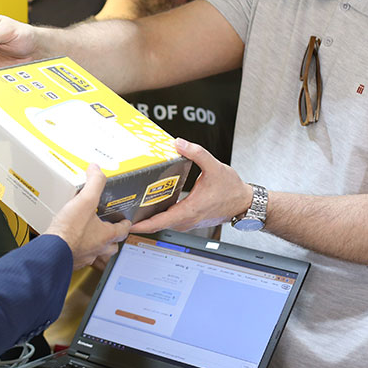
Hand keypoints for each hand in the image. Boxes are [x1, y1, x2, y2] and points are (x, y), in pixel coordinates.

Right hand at [44, 164, 130, 269]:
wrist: (51, 251)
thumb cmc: (69, 231)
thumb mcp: (85, 200)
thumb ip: (93, 183)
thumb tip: (96, 169)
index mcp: (105, 235)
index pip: (122, 231)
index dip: (125, 225)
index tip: (125, 221)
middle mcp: (97, 249)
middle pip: (112, 246)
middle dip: (112, 239)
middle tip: (109, 230)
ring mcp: (85, 257)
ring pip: (97, 254)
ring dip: (96, 247)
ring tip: (89, 236)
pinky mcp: (72, 261)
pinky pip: (80, 257)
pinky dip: (79, 251)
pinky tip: (71, 243)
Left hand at [131, 138, 251, 232]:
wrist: (244, 203)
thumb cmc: (232, 189)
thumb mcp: (214, 166)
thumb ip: (196, 153)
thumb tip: (179, 143)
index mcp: (190, 210)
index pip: (161, 222)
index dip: (143, 224)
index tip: (129, 224)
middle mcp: (187, 219)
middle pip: (158, 224)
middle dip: (140, 220)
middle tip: (123, 213)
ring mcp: (189, 222)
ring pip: (164, 223)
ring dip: (149, 219)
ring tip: (132, 209)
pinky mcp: (191, 220)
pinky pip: (171, 221)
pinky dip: (160, 216)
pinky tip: (151, 206)